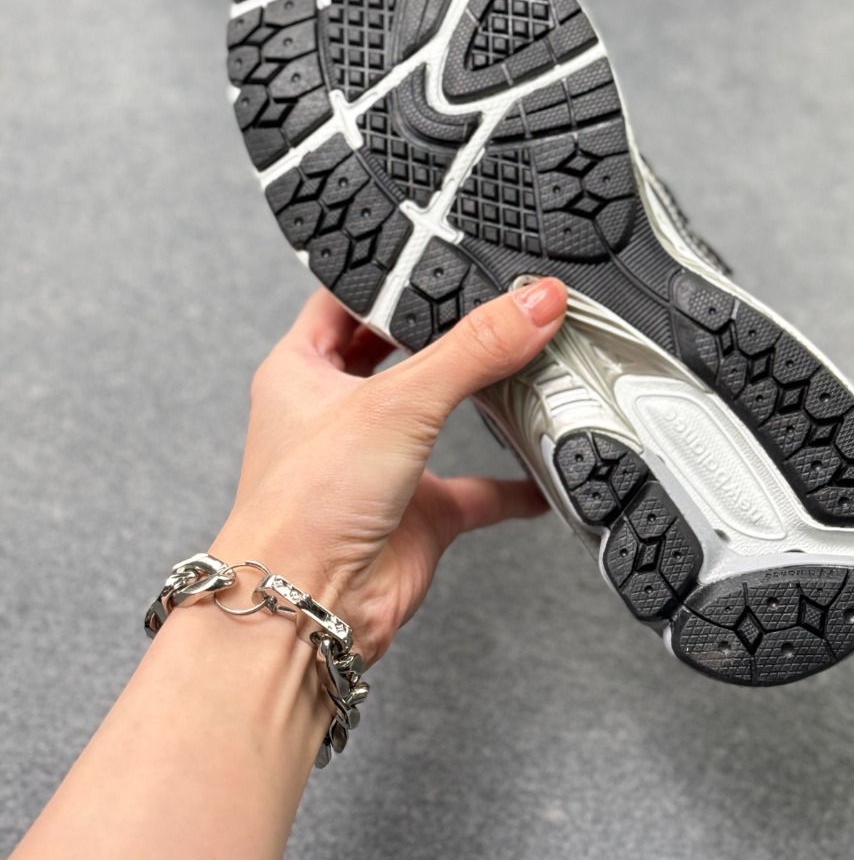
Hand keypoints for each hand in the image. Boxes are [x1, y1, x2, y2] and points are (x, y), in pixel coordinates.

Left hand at [210, 277, 567, 665]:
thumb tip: (534, 302)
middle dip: (443, 330)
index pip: (347, 298)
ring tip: (523, 358)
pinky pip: (475, 489)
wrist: (306, 610)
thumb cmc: (303, 506)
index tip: (440, 249)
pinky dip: (511, 480)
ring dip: (479, 397)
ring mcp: (376, 464)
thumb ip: (474, 348)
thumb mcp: (398, 400)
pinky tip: (544, 468)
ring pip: (439, 415)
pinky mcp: (413, 514)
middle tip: (492, 297)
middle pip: (399, 351)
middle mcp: (336, 413)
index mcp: (302, 369)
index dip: (389, 272)